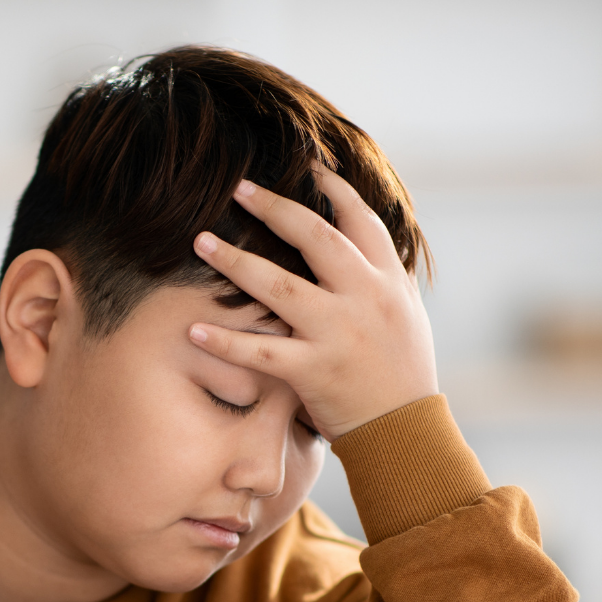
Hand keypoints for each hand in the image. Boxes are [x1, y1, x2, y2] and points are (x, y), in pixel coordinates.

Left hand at [188, 167, 437, 439]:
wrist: (407, 435)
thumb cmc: (402, 376)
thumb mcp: (407, 316)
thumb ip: (385, 278)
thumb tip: (365, 241)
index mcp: (389, 281)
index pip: (361, 221)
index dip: (334, 190)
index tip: (308, 166)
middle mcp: (366, 298)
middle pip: (316, 238)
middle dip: (275, 208)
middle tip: (238, 188)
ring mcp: (339, 333)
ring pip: (280, 286)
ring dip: (235, 262)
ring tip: (201, 242)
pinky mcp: (315, 371)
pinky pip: (262, 352)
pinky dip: (226, 342)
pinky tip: (194, 331)